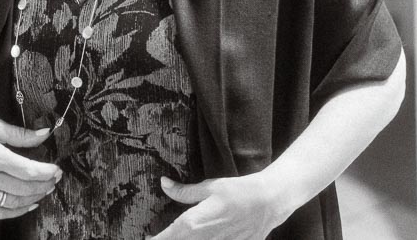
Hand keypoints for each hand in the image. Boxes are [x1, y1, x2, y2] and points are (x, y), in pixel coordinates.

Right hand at [0, 115, 60, 219]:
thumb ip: (20, 134)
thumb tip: (46, 133)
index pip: (26, 171)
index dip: (46, 172)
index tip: (57, 169)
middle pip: (23, 188)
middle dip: (44, 184)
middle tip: (56, 178)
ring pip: (14, 202)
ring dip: (34, 197)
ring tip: (46, 188)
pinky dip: (17, 211)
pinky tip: (30, 204)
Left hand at [148, 174, 288, 238]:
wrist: (269, 202)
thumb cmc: (238, 191)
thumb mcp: (210, 187)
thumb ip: (184, 191)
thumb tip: (164, 184)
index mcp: (194, 223)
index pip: (166, 238)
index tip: (147, 238)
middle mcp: (203, 239)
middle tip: (158, 238)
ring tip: (179, 236)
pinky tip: (202, 238)